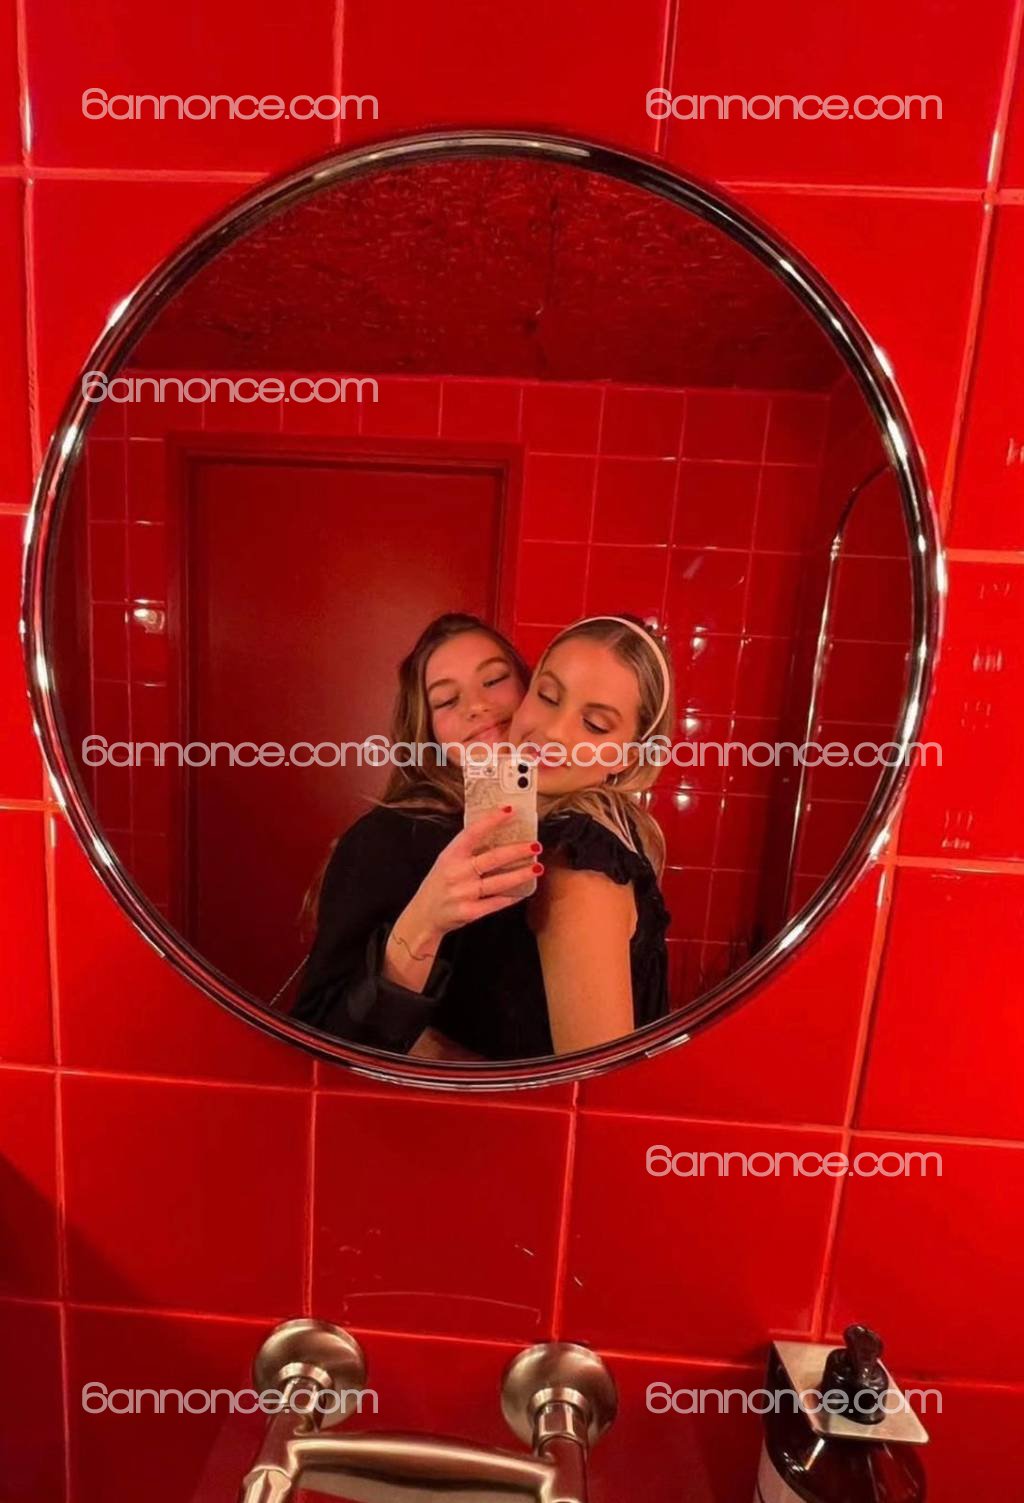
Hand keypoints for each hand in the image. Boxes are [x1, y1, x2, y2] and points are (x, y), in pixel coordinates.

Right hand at [399, 806, 541, 947]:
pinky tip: (524, 892)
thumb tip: (498, 834)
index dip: (492, 820)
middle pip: (492, 858)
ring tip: (537, 868)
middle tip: (536, 845)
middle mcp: (457, 872)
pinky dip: (510, 898)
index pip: (473, 833)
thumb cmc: (439, 884)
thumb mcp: (446, 861)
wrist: (423, 916)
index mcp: (451, 855)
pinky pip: (495, 903)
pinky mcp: (469, 912)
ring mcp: (463, 893)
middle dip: (517, 851)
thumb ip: (467, 850)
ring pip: (498, 882)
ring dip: (520, 874)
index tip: (510, 811)